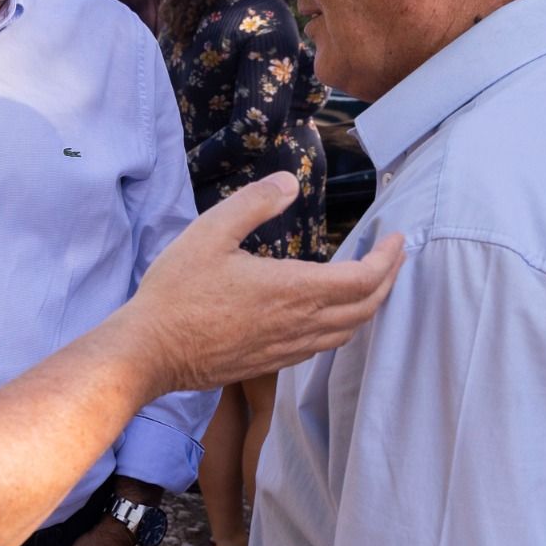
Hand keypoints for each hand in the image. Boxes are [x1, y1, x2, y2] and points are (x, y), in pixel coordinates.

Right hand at [122, 171, 403, 393]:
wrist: (151, 350)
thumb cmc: (177, 292)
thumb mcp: (210, 232)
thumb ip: (254, 203)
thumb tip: (289, 182)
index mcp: (293, 289)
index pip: (364, 278)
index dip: (388, 258)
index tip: (395, 238)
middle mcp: (299, 323)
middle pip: (366, 308)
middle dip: (388, 281)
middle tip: (392, 257)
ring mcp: (287, 348)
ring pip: (348, 332)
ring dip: (368, 306)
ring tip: (369, 284)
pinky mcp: (271, 363)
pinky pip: (323, 346)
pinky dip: (341, 327)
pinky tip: (327, 315)